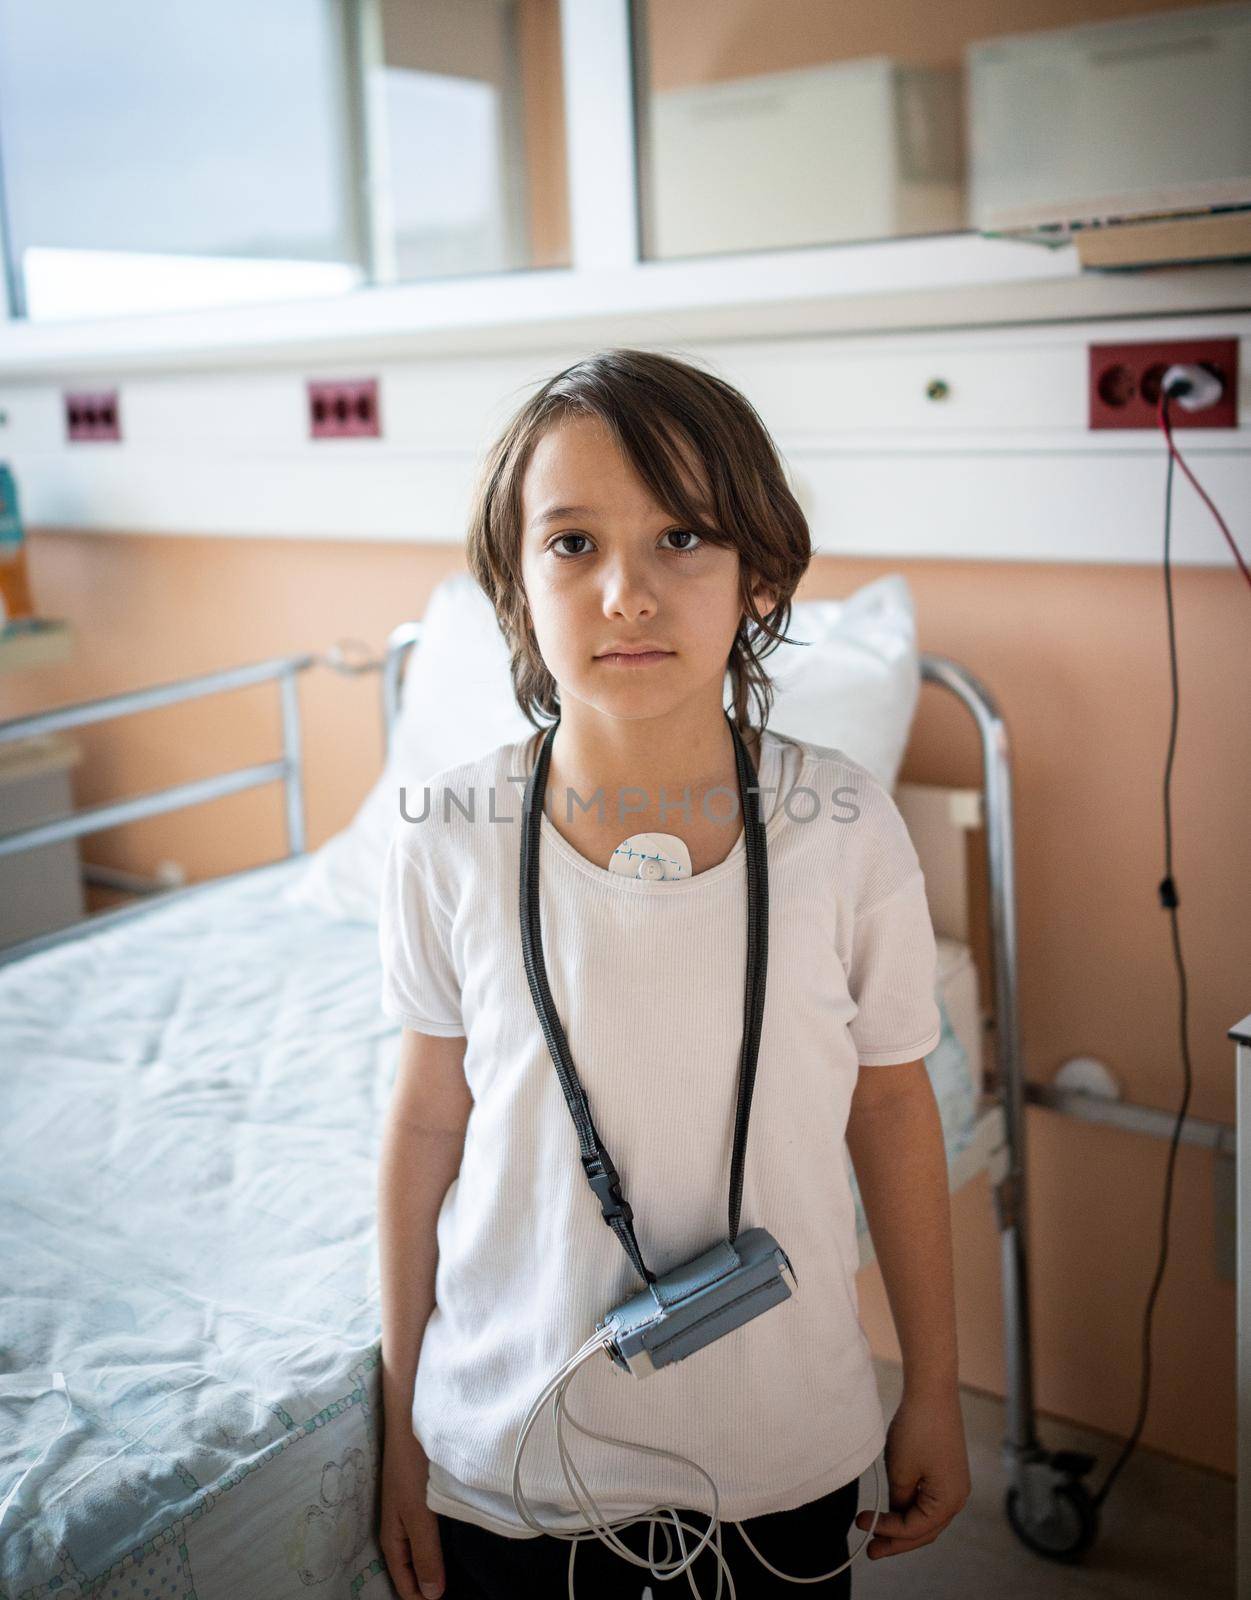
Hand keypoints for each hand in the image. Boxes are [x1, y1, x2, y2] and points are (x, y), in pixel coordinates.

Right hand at [379, 1423, 445, 1598]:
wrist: (410, 1420)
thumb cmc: (412, 1467)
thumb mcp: (418, 1514)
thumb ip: (425, 1554)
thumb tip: (431, 1597)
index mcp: (392, 1538)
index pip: (403, 1582)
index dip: (419, 1598)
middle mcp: (398, 1528)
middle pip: (410, 1568)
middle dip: (426, 1584)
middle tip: (455, 1593)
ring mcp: (409, 1511)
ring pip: (420, 1549)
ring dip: (433, 1564)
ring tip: (457, 1576)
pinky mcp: (420, 1496)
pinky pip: (427, 1530)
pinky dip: (438, 1542)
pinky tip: (455, 1542)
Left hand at [853, 1386, 970, 1559]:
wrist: (931, 1391)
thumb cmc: (917, 1429)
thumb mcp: (901, 1471)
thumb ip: (898, 1500)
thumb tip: (897, 1513)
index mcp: (949, 1501)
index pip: (915, 1530)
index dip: (887, 1531)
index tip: (862, 1525)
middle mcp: (957, 1497)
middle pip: (924, 1530)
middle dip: (897, 1540)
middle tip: (871, 1550)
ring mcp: (954, 1484)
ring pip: (926, 1517)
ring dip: (903, 1525)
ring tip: (878, 1532)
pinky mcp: (947, 1471)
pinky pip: (928, 1500)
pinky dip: (910, 1508)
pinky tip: (893, 1508)